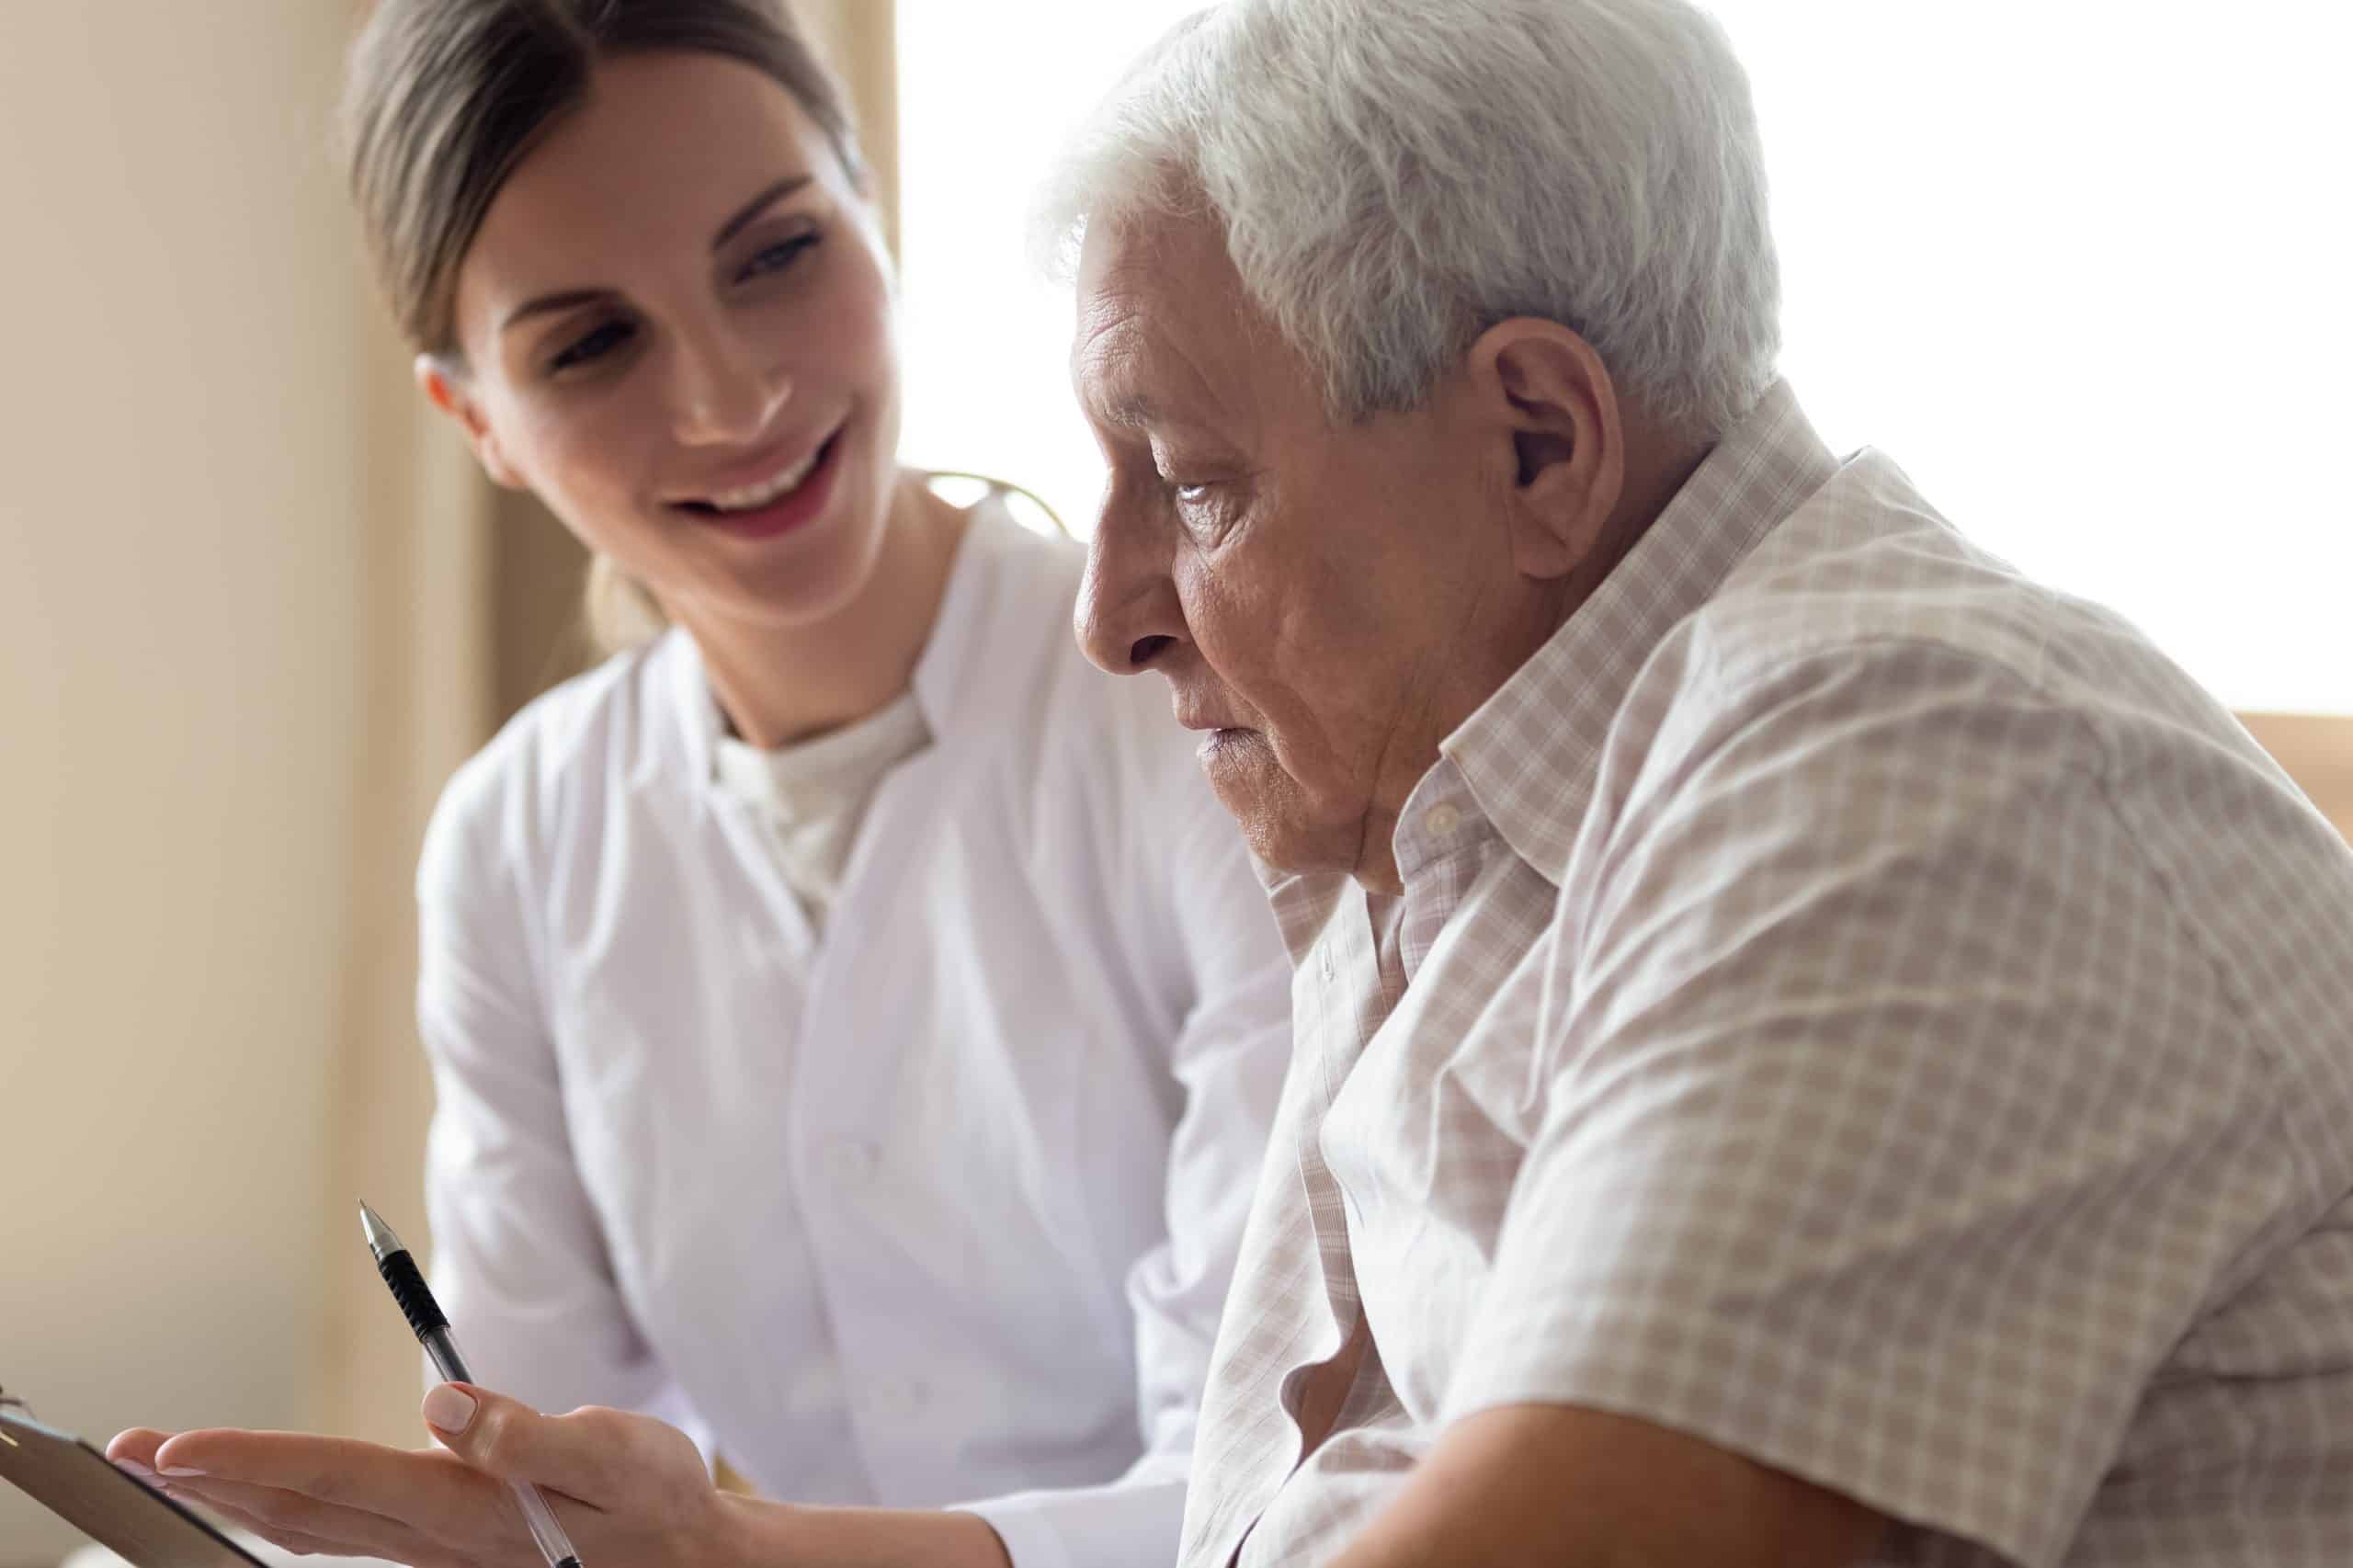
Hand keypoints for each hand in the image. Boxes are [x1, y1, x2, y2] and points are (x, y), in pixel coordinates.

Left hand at [108, 1383, 744, 1566]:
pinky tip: (270, 1500)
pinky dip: (288, 1512)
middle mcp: (436, 1540)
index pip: (336, 1477)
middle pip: (301, 1508)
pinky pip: (345, 1534)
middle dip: (212, 1477)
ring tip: (176, 1468)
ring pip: (313, 1527)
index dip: (252, 1457)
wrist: (692, 1563)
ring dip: (238, 1495)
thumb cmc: (659, 1500)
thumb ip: (527, 1435)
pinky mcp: (449, 1549)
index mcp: (467, 1510)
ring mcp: (437, 1554)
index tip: (177, 1444)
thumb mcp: (616, 1452)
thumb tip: (440, 1403)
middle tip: (130, 1450)